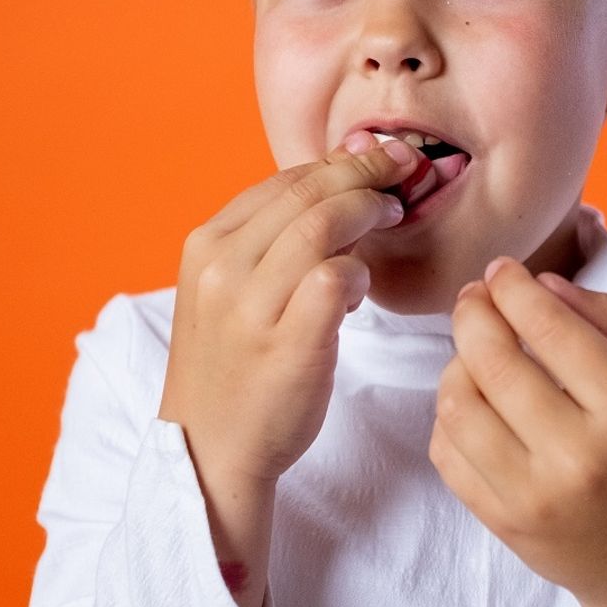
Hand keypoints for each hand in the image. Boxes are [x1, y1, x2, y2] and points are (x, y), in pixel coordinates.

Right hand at [157, 131, 417, 606]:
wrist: (208, 449)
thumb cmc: (232, 364)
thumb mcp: (229, 289)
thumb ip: (270, 239)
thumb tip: (338, 183)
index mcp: (205, 244)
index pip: (281, 180)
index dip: (338, 162)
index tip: (378, 157)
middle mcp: (221, 267)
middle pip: (307, 192)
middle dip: (365, 172)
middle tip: (401, 172)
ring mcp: (250, 306)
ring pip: (322, 225)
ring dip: (368, 212)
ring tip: (390, 218)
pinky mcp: (286, 343)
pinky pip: (336, 277)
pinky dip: (359, 272)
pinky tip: (360, 289)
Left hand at [430, 258, 606, 606]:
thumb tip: (543, 284)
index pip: (550, 328)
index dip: (514, 287)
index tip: (501, 270)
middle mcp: (577, 454)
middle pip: (493, 361)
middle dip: (473, 313)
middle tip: (475, 296)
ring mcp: (532, 495)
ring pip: (457, 405)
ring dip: (455, 363)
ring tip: (474, 351)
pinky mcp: (502, 523)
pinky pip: (446, 453)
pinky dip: (449, 415)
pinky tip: (473, 401)